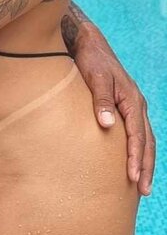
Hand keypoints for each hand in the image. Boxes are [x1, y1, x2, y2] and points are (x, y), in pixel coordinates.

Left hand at [71, 22, 154, 195]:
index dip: (135, 157)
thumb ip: (101, 101)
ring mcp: (132, 106)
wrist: (88, 43)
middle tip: (143, 191)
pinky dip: (137, 150)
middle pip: (147, 141)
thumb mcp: (94, 77)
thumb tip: (107, 125)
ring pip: (144, 139)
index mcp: (132, 100)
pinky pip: (136, 133)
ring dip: (144, 162)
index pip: (137, 135)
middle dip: (146, 167)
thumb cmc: (90, 59)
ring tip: (142, 186)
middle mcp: (136, 105)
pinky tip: (131, 163)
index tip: (132, 177)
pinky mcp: (124, 107)